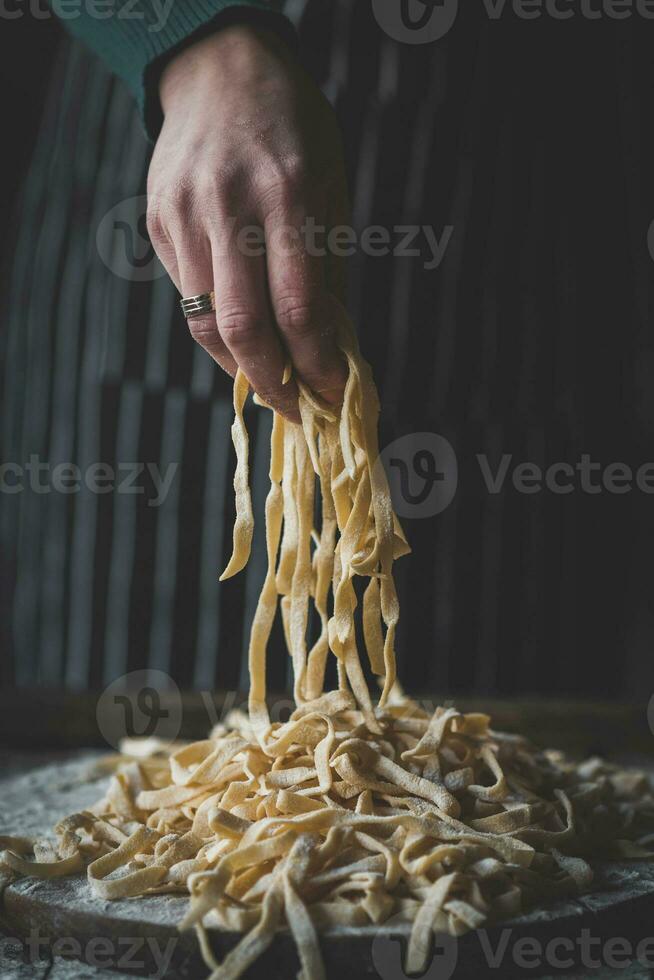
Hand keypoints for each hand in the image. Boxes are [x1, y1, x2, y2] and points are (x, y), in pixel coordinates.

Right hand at [147, 24, 349, 421]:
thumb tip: (331, 347)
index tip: (334, 393)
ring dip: (243, 367)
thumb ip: (327, 268)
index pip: (300, 309)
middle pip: (244, 329)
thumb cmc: (292, 130)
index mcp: (288, 195)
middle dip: (274, 385)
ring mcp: (185, 216)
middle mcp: (230, 208)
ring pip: (207, 323)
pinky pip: (189, 296)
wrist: (219, 72)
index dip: (317, 364)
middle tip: (297, 410)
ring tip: (271, 383)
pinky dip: (219, 330)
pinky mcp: (158, 223)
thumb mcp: (330, 186)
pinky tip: (243, 338)